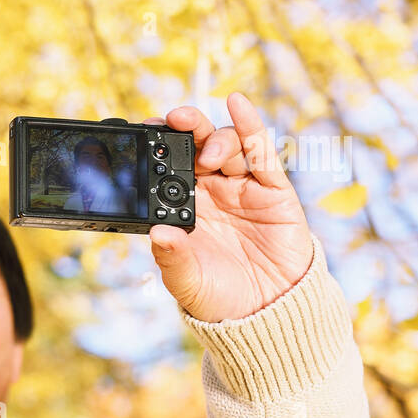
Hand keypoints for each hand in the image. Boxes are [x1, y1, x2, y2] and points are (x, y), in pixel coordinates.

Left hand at [145, 92, 313, 322]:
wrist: (266, 314)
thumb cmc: (219, 297)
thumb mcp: (186, 282)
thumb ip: (172, 258)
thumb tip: (158, 234)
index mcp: (184, 208)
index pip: (168, 167)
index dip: (158, 146)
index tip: (144, 131)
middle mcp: (211, 191)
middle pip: (196, 147)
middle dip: (184, 129)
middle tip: (171, 121)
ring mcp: (242, 188)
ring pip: (227, 146)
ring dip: (214, 139)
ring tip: (205, 154)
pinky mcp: (274, 190)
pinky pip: (262, 153)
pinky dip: (250, 125)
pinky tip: (238, 103)